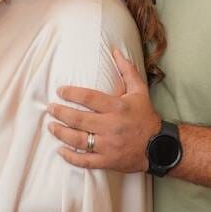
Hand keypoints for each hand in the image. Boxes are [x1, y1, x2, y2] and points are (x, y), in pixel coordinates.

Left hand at [47, 48, 160, 172]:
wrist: (160, 147)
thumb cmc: (146, 116)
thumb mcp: (140, 91)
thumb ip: (127, 70)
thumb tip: (116, 51)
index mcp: (117, 107)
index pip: (89, 98)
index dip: (71, 93)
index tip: (60, 91)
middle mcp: (111, 126)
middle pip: (79, 119)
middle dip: (61, 113)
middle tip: (50, 108)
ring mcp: (108, 145)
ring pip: (78, 140)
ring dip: (61, 133)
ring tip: (51, 126)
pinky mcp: (108, 161)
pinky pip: (85, 160)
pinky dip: (70, 156)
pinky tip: (60, 150)